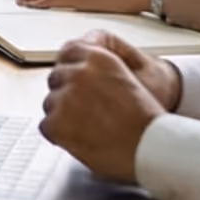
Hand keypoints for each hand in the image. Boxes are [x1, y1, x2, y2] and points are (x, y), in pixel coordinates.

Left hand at [38, 34, 176, 182]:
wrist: (152, 147)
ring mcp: (65, 97)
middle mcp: (79, 73)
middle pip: (57, 77)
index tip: (71, 77)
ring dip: (63, 114)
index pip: (68, 51)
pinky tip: (80, 138)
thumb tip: (82, 71)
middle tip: (84, 110)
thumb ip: (101, 71)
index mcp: (98, 58)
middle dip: (67, 92)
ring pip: (50, 103)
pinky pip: (47, 125)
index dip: (70, 67)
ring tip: (88, 128)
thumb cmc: (147, 121)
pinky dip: (59, 135)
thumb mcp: (129, 78)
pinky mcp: (57, 122)